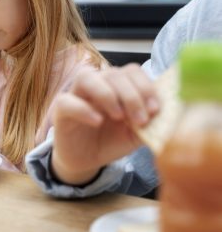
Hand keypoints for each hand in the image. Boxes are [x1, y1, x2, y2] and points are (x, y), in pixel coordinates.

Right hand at [51, 64, 158, 184]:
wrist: (86, 161)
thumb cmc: (110, 141)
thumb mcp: (136, 134)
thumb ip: (150, 122)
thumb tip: (169, 113)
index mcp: (117, 86)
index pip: (131, 71)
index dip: (145, 86)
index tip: (156, 109)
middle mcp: (97, 85)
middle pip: (112, 73)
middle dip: (131, 95)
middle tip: (141, 120)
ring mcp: (76, 94)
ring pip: (87, 77)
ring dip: (108, 94)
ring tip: (119, 116)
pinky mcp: (61, 110)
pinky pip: (68, 101)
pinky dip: (84, 109)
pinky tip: (98, 121)